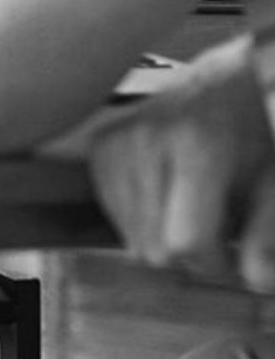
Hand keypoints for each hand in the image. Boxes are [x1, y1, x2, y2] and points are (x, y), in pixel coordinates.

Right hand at [88, 36, 274, 288]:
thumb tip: (257, 283)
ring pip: (132, 239)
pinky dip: (140, 219)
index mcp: (198, 149)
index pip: (188, 241)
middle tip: (213, 233)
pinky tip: (165, 197)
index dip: (214, 263)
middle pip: (155, 248)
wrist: (212, 75)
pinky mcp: (99, 149)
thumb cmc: (246, 126)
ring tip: (189, 210)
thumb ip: (265, 234)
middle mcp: (147, 144)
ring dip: (164, 238)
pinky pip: (114, 215)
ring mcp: (116, 145)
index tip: (231, 256)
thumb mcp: (269, 177)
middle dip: (189, 254)